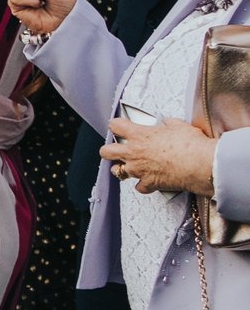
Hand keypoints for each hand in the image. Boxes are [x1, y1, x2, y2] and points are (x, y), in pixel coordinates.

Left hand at [103, 116, 218, 196]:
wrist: (202, 165)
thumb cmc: (192, 144)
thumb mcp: (179, 126)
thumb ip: (168, 124)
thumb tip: (166, 122)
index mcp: (140, 135)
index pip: (116, 126)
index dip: (116, 125)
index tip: (118, 126)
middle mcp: (134, 153)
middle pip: (106, 151)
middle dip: (108, 150)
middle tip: (115, 149)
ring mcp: (139, 170)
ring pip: (118, 171)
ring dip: (122, 169)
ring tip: (130, 167)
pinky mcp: (148, 183)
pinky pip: (139, 187)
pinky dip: (143, 185)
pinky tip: (148, 181)